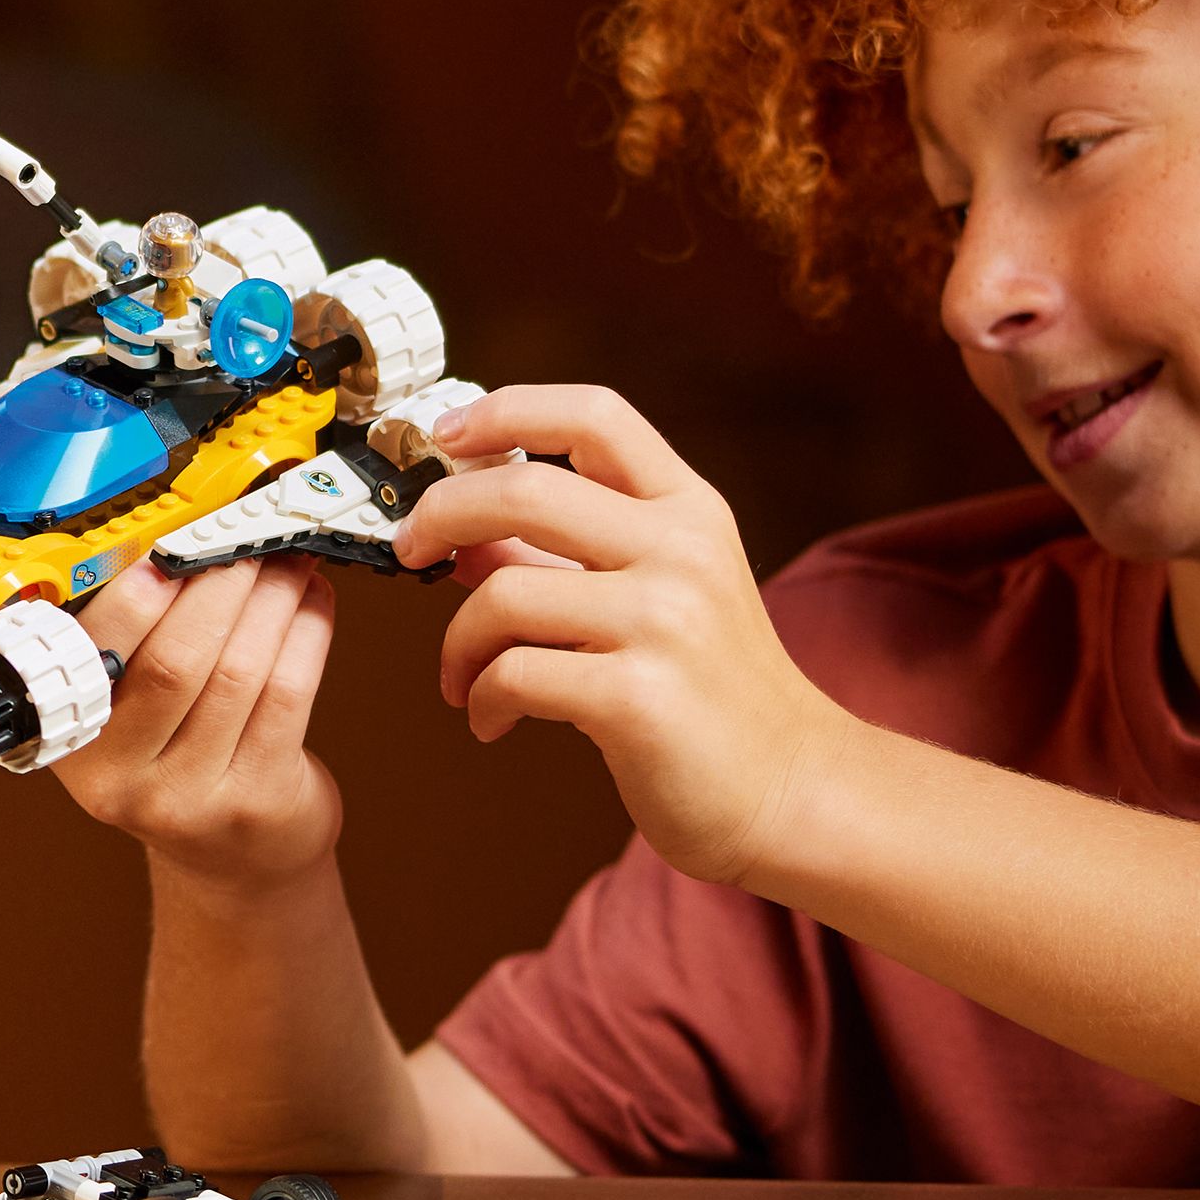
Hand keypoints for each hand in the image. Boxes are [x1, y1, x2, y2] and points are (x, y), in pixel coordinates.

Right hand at [51, 556, 342, 889]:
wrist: (233, 860)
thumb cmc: (179, 766)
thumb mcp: (130, 720)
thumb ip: (140, 647)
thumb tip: (183, 546)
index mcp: (74, 745)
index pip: (100, 659)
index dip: (136, 599)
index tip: (170, 549)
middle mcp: (122, 781)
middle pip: (176, 663)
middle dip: (218, 586)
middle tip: (246, 539)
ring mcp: (192, 798)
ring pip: (239, 672)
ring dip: (270, 600)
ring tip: (287, 561)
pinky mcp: (258, 800)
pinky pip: (288, 696)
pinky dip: (306, 635)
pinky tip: (311, 603)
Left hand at [395, 385, 849, 886]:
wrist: (790, 789)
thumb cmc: (708, 692)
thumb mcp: (657, 594)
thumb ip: (567, 553)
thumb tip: (463, 528)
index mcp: (688, 510)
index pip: (594, 415)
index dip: (507, 410)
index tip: (445, 432)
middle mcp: (681, 551)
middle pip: (522, 490)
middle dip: (439, 514)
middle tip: (409, 549)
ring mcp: (663, 622)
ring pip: (503, 593)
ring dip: (458, 641)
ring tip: (463, 679)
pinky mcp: (637, 696)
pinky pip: (513, 673)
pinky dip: (482, 698)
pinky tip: (491, 720)